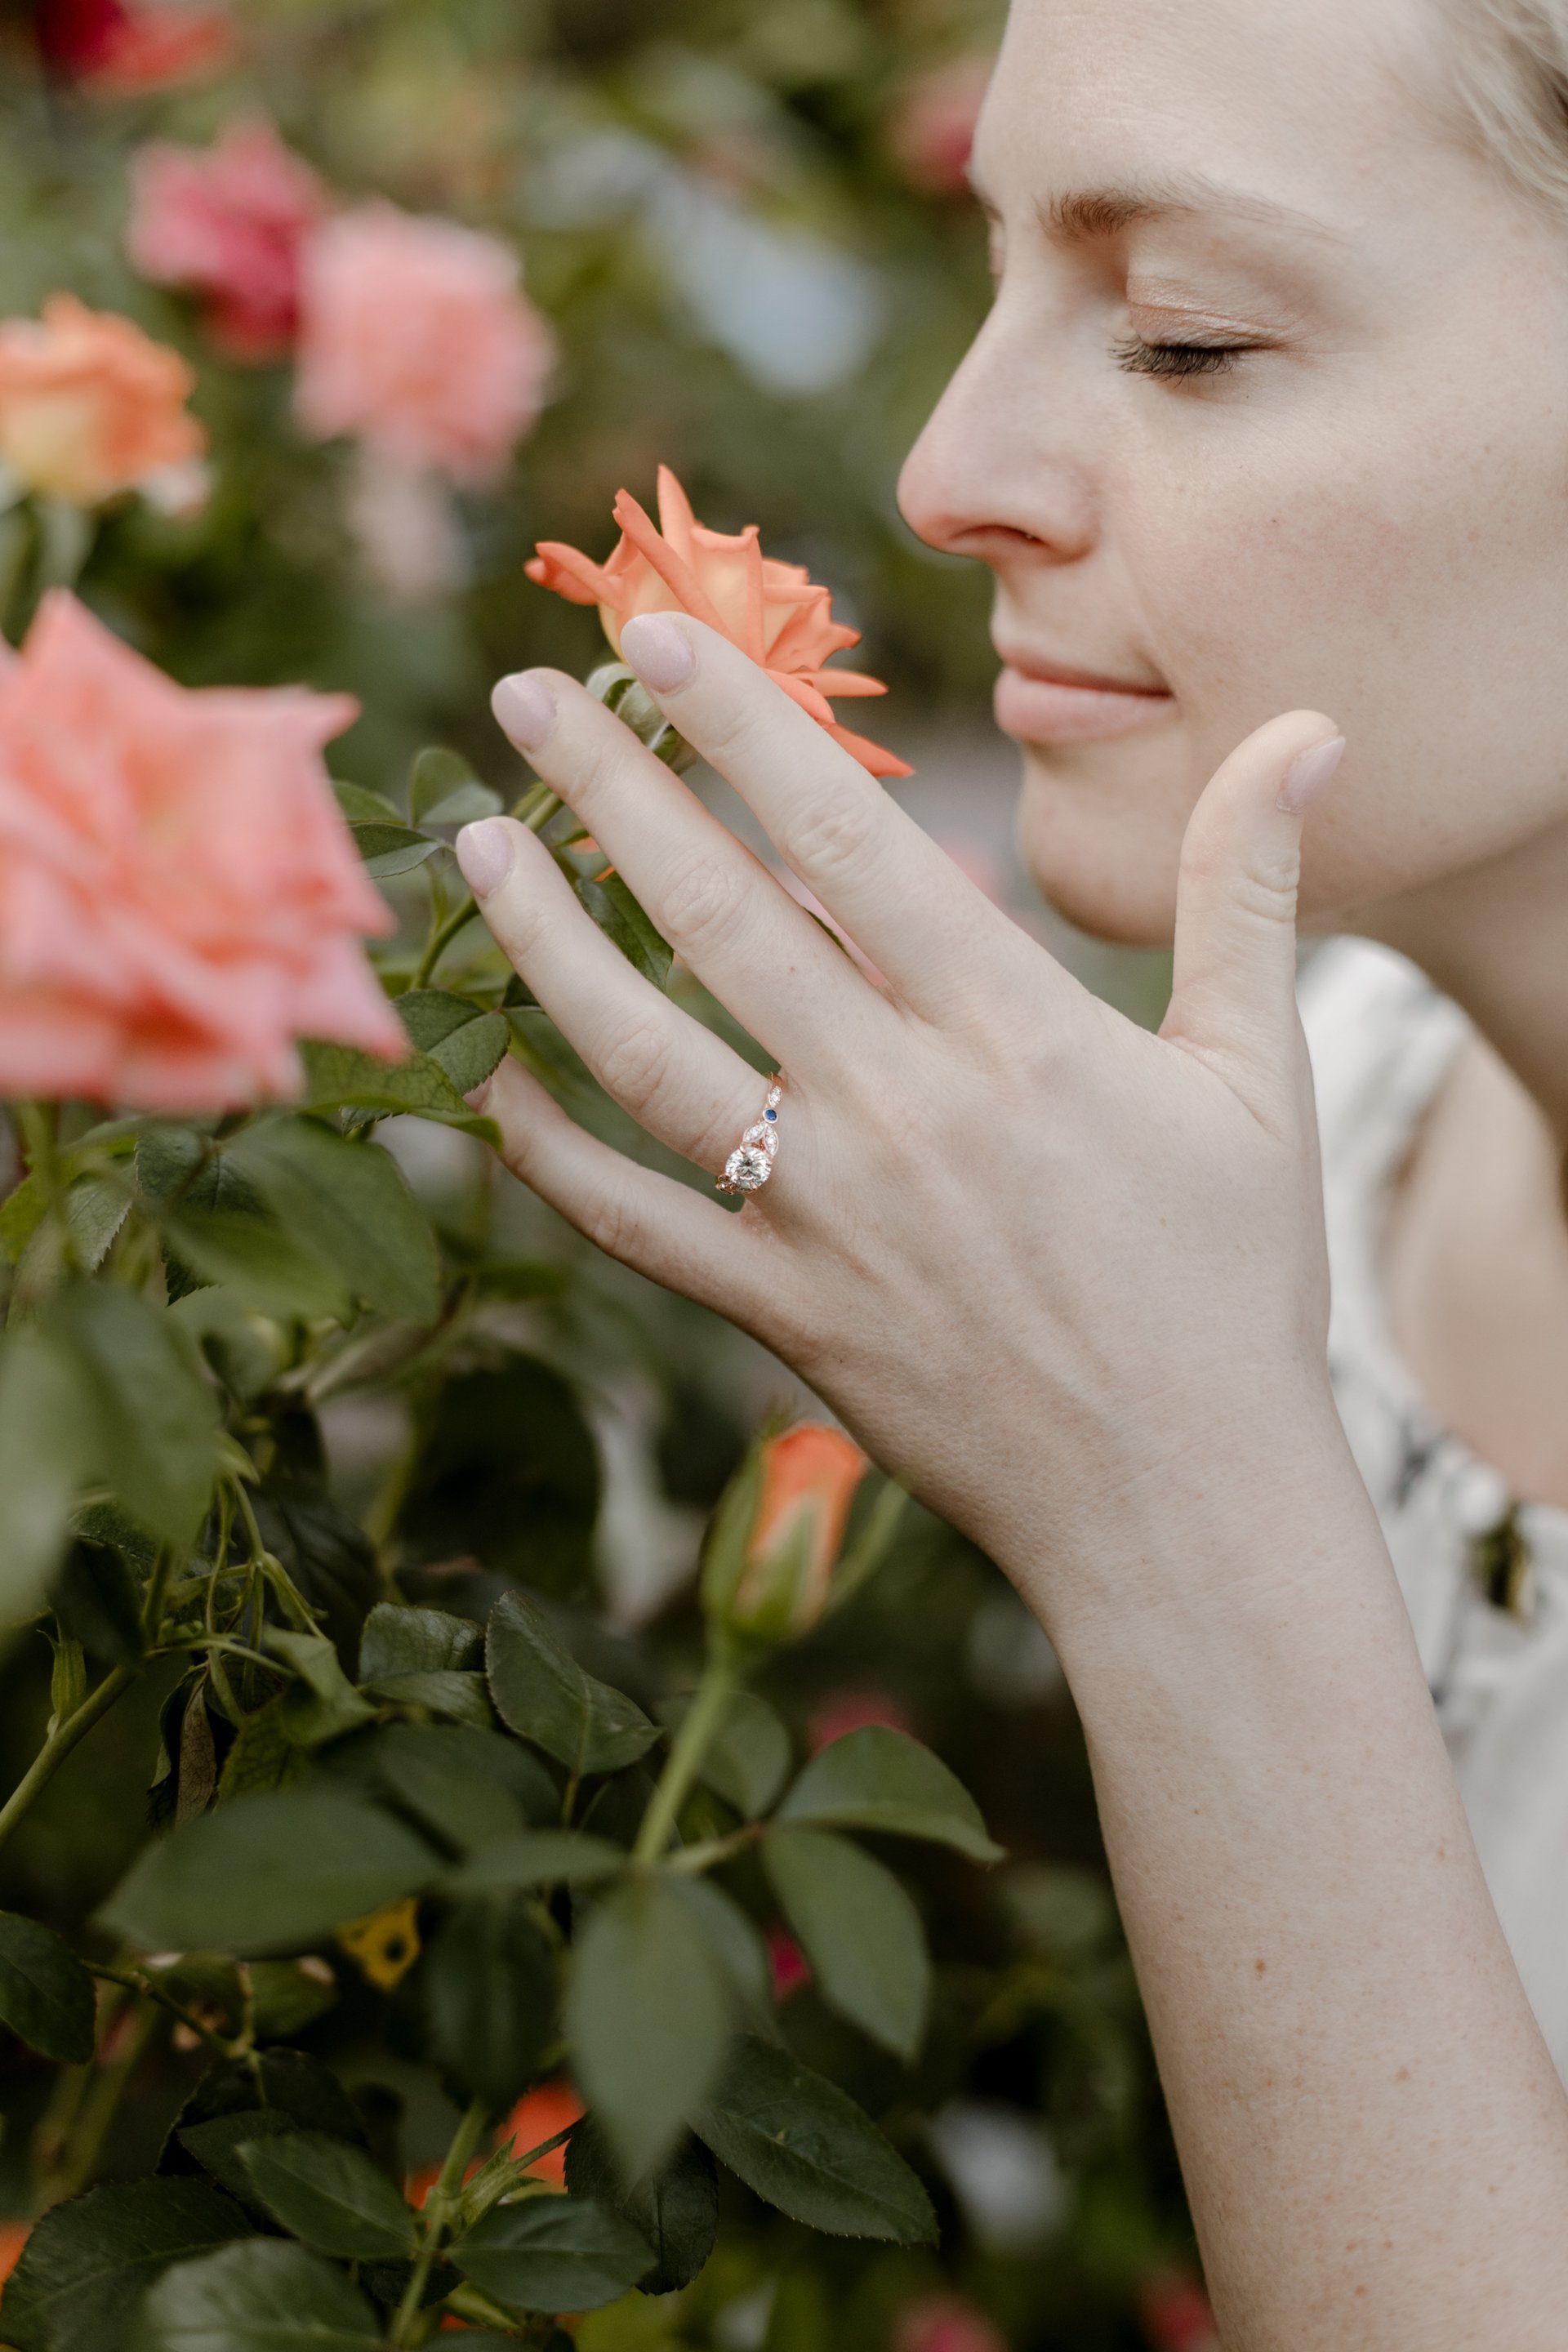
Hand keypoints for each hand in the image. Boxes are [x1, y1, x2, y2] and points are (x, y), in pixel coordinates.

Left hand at [458, 613, 1345, 1626]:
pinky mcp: (779, 1315)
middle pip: (719, 918)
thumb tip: (1312, 733)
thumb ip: (1247, 894)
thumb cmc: (1234, 1289)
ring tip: (475, 850)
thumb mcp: (1261, 1078)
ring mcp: (825, 1219)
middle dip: (611, 791)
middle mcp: (900, 1110)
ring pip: (645, 1055)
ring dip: (545, 945)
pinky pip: (630, 1220)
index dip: (742, 729)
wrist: (1185, 1508)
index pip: (849, 843)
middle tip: (520, 699)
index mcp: (1014, 1033)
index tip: (655, 639)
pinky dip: (542, 1152)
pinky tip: (479, 1079)